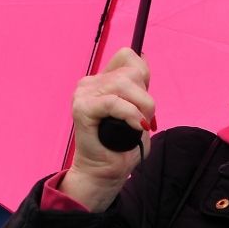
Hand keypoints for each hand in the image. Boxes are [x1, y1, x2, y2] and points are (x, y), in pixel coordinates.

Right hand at [61, 47, 155, 210]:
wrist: (105, 172)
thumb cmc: (122, 145)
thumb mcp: (138, 109)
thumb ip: (139, 86)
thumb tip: (144, 57)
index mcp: (102, 80)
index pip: (126, 56)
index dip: (143, 74)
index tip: (145, 100)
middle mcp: (90, 83)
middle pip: (130, 72)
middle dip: (146, 97)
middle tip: (146, 120)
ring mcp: (84, 94)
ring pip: (123, 84)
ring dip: (141, 106)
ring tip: (141, 125)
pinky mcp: (82, 108)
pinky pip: (113, 102)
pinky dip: (130, 114)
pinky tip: (136, 126)